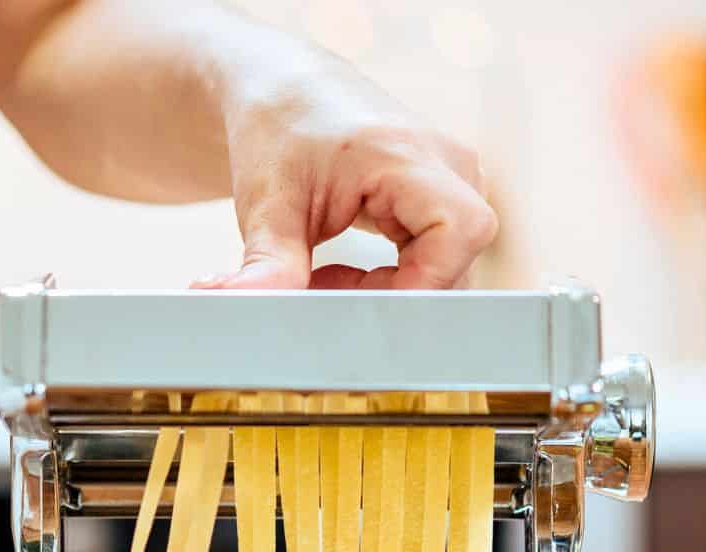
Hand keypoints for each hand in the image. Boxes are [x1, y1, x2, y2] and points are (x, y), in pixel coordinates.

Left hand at [198, 57, 496, 290]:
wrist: (287, 93)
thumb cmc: (280, 134)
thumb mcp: (266, 205)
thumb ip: (268, 263)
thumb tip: (247, 303)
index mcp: (407, 154)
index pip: (459, 230)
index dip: (423, 282)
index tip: (362, 306)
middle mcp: (447, 163)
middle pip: (454, 258)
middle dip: (391, 294)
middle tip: (325, 289)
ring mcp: (454, 179)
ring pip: (447, 265)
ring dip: (389, 289)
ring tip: (328, 276)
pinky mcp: (444, 197)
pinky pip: (436, 258)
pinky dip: (392, 278)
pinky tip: (346, 271)